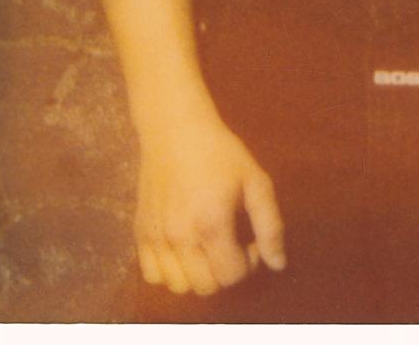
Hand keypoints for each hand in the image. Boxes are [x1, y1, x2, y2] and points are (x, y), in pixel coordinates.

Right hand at [134, 110, 284, 294]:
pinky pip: (152, 275)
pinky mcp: (139, 234)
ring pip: (178, 286)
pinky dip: (171, 273)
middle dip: (226, 272)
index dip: (249, 264)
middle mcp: (179, 237)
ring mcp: (155, 238)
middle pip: (205, 287)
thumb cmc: (221, 153)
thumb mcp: (256, 181)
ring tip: (208, 248)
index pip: (231, 276)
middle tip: (232, 244)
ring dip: (199, 276)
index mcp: (211, 224)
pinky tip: (185, 249)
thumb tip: (278, 264)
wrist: (175, 131)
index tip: (251, 242)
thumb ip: (270, 225)